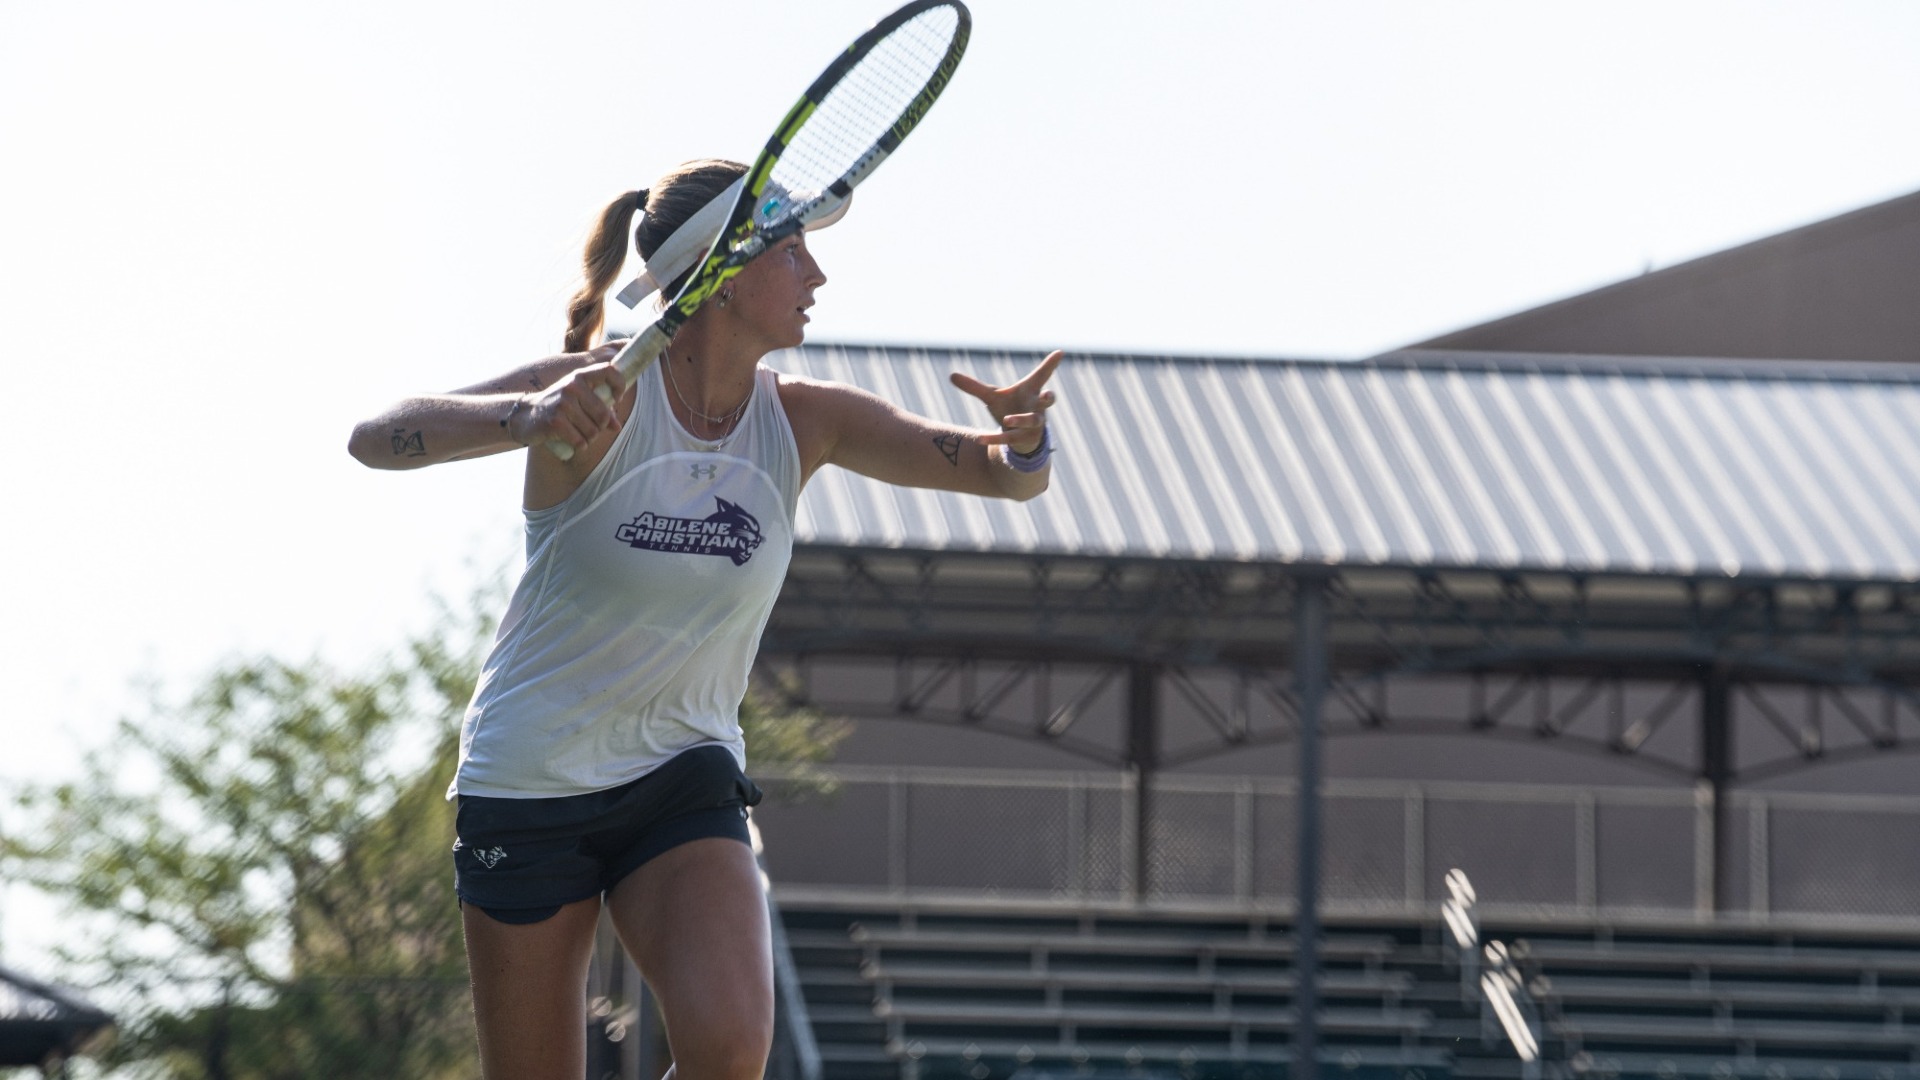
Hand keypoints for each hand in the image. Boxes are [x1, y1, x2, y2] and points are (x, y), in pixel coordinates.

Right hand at [513, 355, 627, 457]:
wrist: (524, 415)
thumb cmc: (557, 407)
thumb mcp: (578, 401)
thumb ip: (600, 409)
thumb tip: (617, 426)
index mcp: (580, 376)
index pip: (610, 371)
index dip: (619, 386)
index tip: (615, 399)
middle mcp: (573, 386)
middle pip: (604, 415)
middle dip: (600, 427)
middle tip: (588, 427)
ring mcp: (563, 404)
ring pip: (593, 431)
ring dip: (588, 438)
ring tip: (576, 432)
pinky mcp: (556, 422)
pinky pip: (580, 441)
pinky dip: (579, 445)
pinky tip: (569, 440)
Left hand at [950, 350, 1060, 455]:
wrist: (1018, 438)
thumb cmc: (1009, 409)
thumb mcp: (992, 397)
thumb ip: (975, 387)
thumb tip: (951, 375)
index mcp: (1031, 392)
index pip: (1042, 376)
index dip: (1051, 364)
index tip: (1060, 352)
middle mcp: (1036, 408)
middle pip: (1046, 401)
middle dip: (1048, 398)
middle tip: (1047, 395)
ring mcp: (1032, 425)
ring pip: (1031, 421)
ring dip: (1020, 420)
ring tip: (1007, 420)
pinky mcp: (1022, 440)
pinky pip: (1009, 439)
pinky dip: (994, 439)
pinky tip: (980, 438)